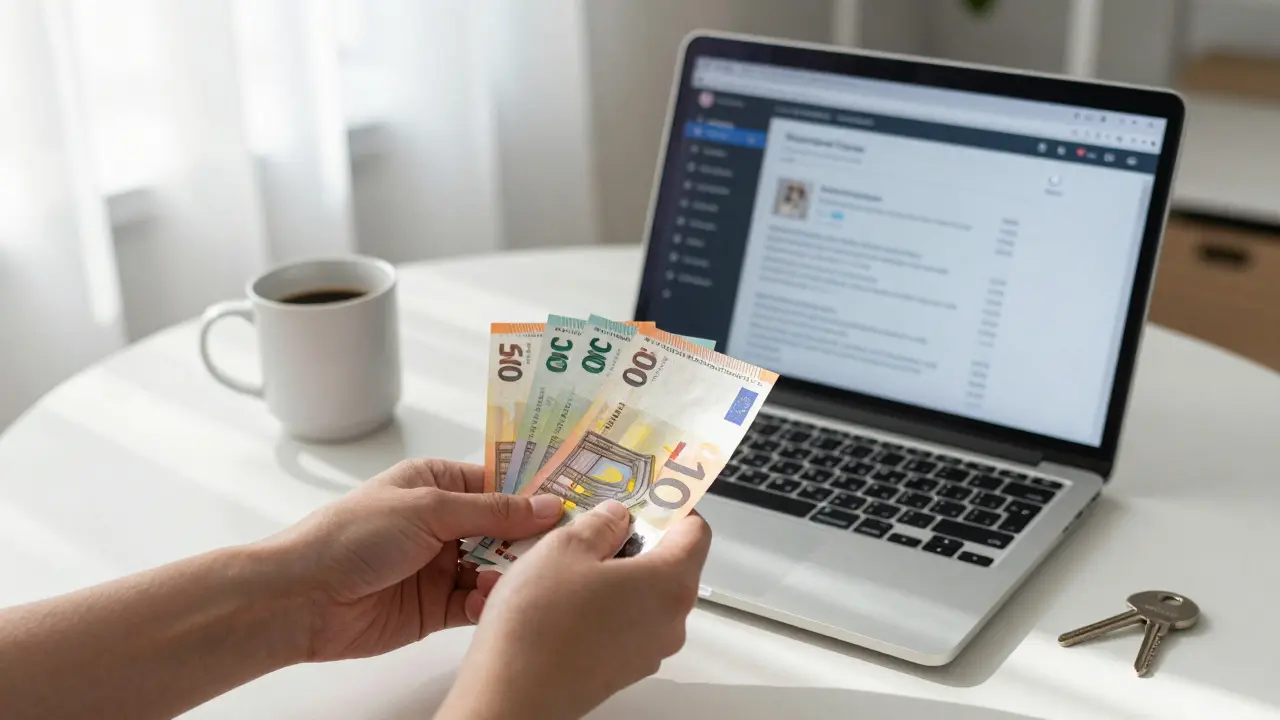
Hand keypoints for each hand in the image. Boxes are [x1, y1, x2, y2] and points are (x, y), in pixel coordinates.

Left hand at [263, 459, 563, 661]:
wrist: (303, 598)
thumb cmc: (350, 537)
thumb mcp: (427, 509)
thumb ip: (491, 510)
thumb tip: (545, 505)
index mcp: (436, 484)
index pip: (499, 482)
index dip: (534, 490)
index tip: (573, 497)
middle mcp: (442, 522)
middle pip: (505, 526)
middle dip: (531, 536)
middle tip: (564, 542)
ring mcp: (441, 565)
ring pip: (497, 567)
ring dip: (510, 572)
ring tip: (520, 575)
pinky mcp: (437, 606)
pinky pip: (478, 602)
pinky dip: (489, 602)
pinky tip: (488, 600)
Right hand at [438, 501, 712, 719]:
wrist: (511, 696)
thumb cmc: (540, 623)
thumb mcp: (564, 547)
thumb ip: (601, 523)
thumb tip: (616, 516)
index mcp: (670, 583)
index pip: (696, 532)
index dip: (673, 506)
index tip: (646, 495)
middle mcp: (671, 621)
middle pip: (670, 564)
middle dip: (636, 538)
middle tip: (596, 521)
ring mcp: (649, 650)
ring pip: (643, 595)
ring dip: (613, 572)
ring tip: (567, 559)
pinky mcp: (623, 670)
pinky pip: (624, 624)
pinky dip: (602, 604)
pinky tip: (560, 597)